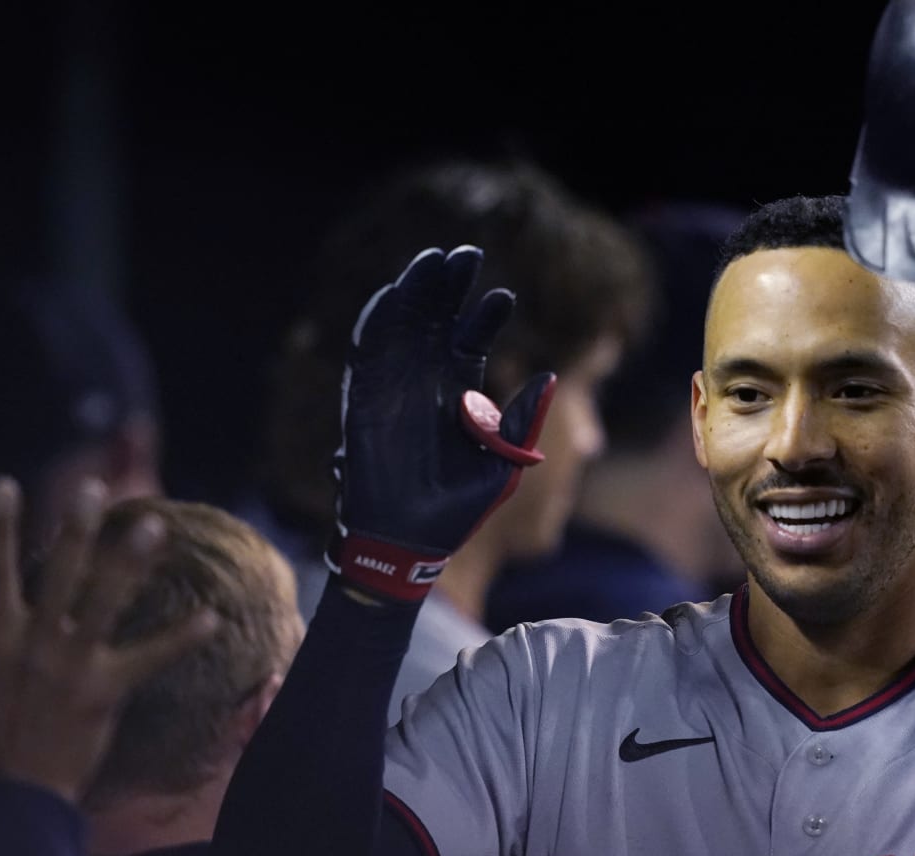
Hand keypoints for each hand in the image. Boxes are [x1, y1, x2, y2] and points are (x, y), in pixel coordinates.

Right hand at [0, 478, 216, 803]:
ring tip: (154, 527)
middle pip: (58, 575)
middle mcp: (34, 643)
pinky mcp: (107, 690)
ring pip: (104, 604)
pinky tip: (212, 617)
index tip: (6, 484)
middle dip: (74, 530)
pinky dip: (181, 638)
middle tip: (92, 488)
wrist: (12, 798)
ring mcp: (73, 665)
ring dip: (130, 565)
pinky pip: (151, 658)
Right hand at [330, 245, 556, 602]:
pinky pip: (367, 353)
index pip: (470, 341)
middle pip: (435, 321)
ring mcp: (392, 388)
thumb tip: (552, 376)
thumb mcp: (502, 465)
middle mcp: (424, 383)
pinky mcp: (363, 400)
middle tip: (466, 254)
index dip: (484, 316)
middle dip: (448, 287)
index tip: (503, 296)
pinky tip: (392, 295)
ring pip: (402, 326)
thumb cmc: (457, 510)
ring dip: (414, 293)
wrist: (409, 543)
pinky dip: (377, 323)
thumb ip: (521, 421)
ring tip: (432, 261)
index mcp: (459, 395)